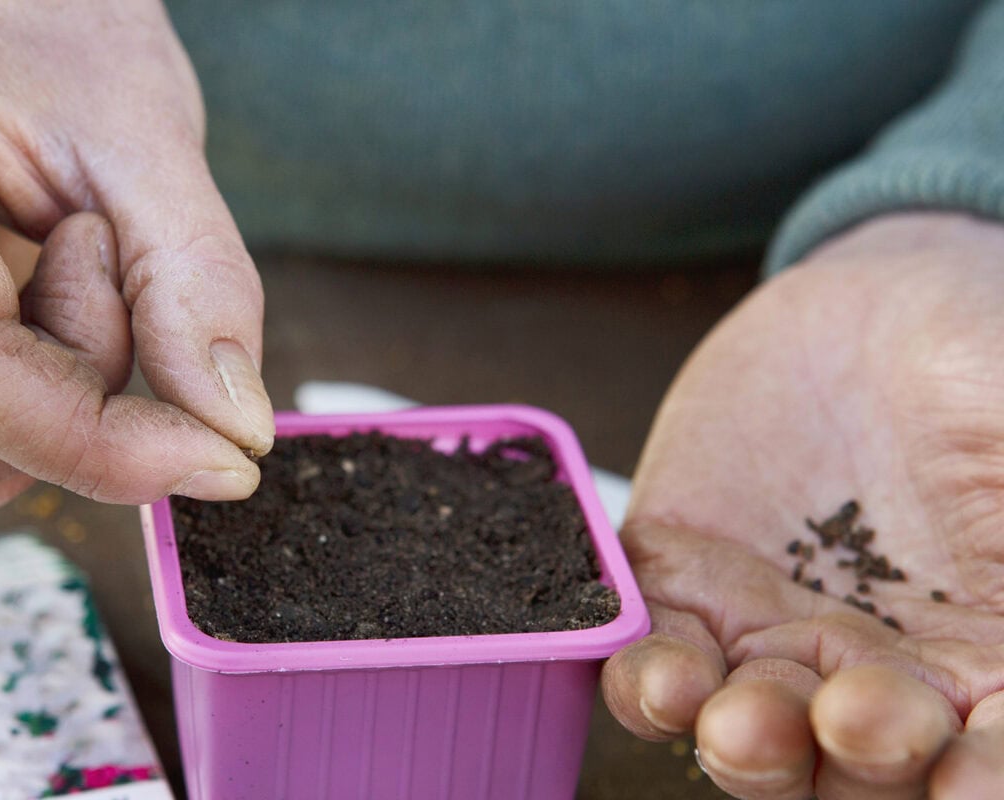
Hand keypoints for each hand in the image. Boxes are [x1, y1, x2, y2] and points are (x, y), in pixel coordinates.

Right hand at [0, 0, 273, 551]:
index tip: (224, 459)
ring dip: (29, 432)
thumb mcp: (146, 135)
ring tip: (51, 291)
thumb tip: (233, 430)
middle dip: (69, 405)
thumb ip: (193, 281)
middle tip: (102, 267)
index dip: (99, 440)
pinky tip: (19, 344)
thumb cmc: (57, 44)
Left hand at [601, 213, 1003, 798]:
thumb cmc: (994, 366)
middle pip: (864, 768)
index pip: (993, 755)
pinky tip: (654, 672)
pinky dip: (649, 673)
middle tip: (859, 726)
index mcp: (991, 666)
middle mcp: (883, 676)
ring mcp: (777, 638)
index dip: (986, 781)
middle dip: (860, 761)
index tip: (971, 785)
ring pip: (755, 729)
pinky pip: (661, 651)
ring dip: (744, 741)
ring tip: (737, 721)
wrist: (880, 306)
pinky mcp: (689, 587)